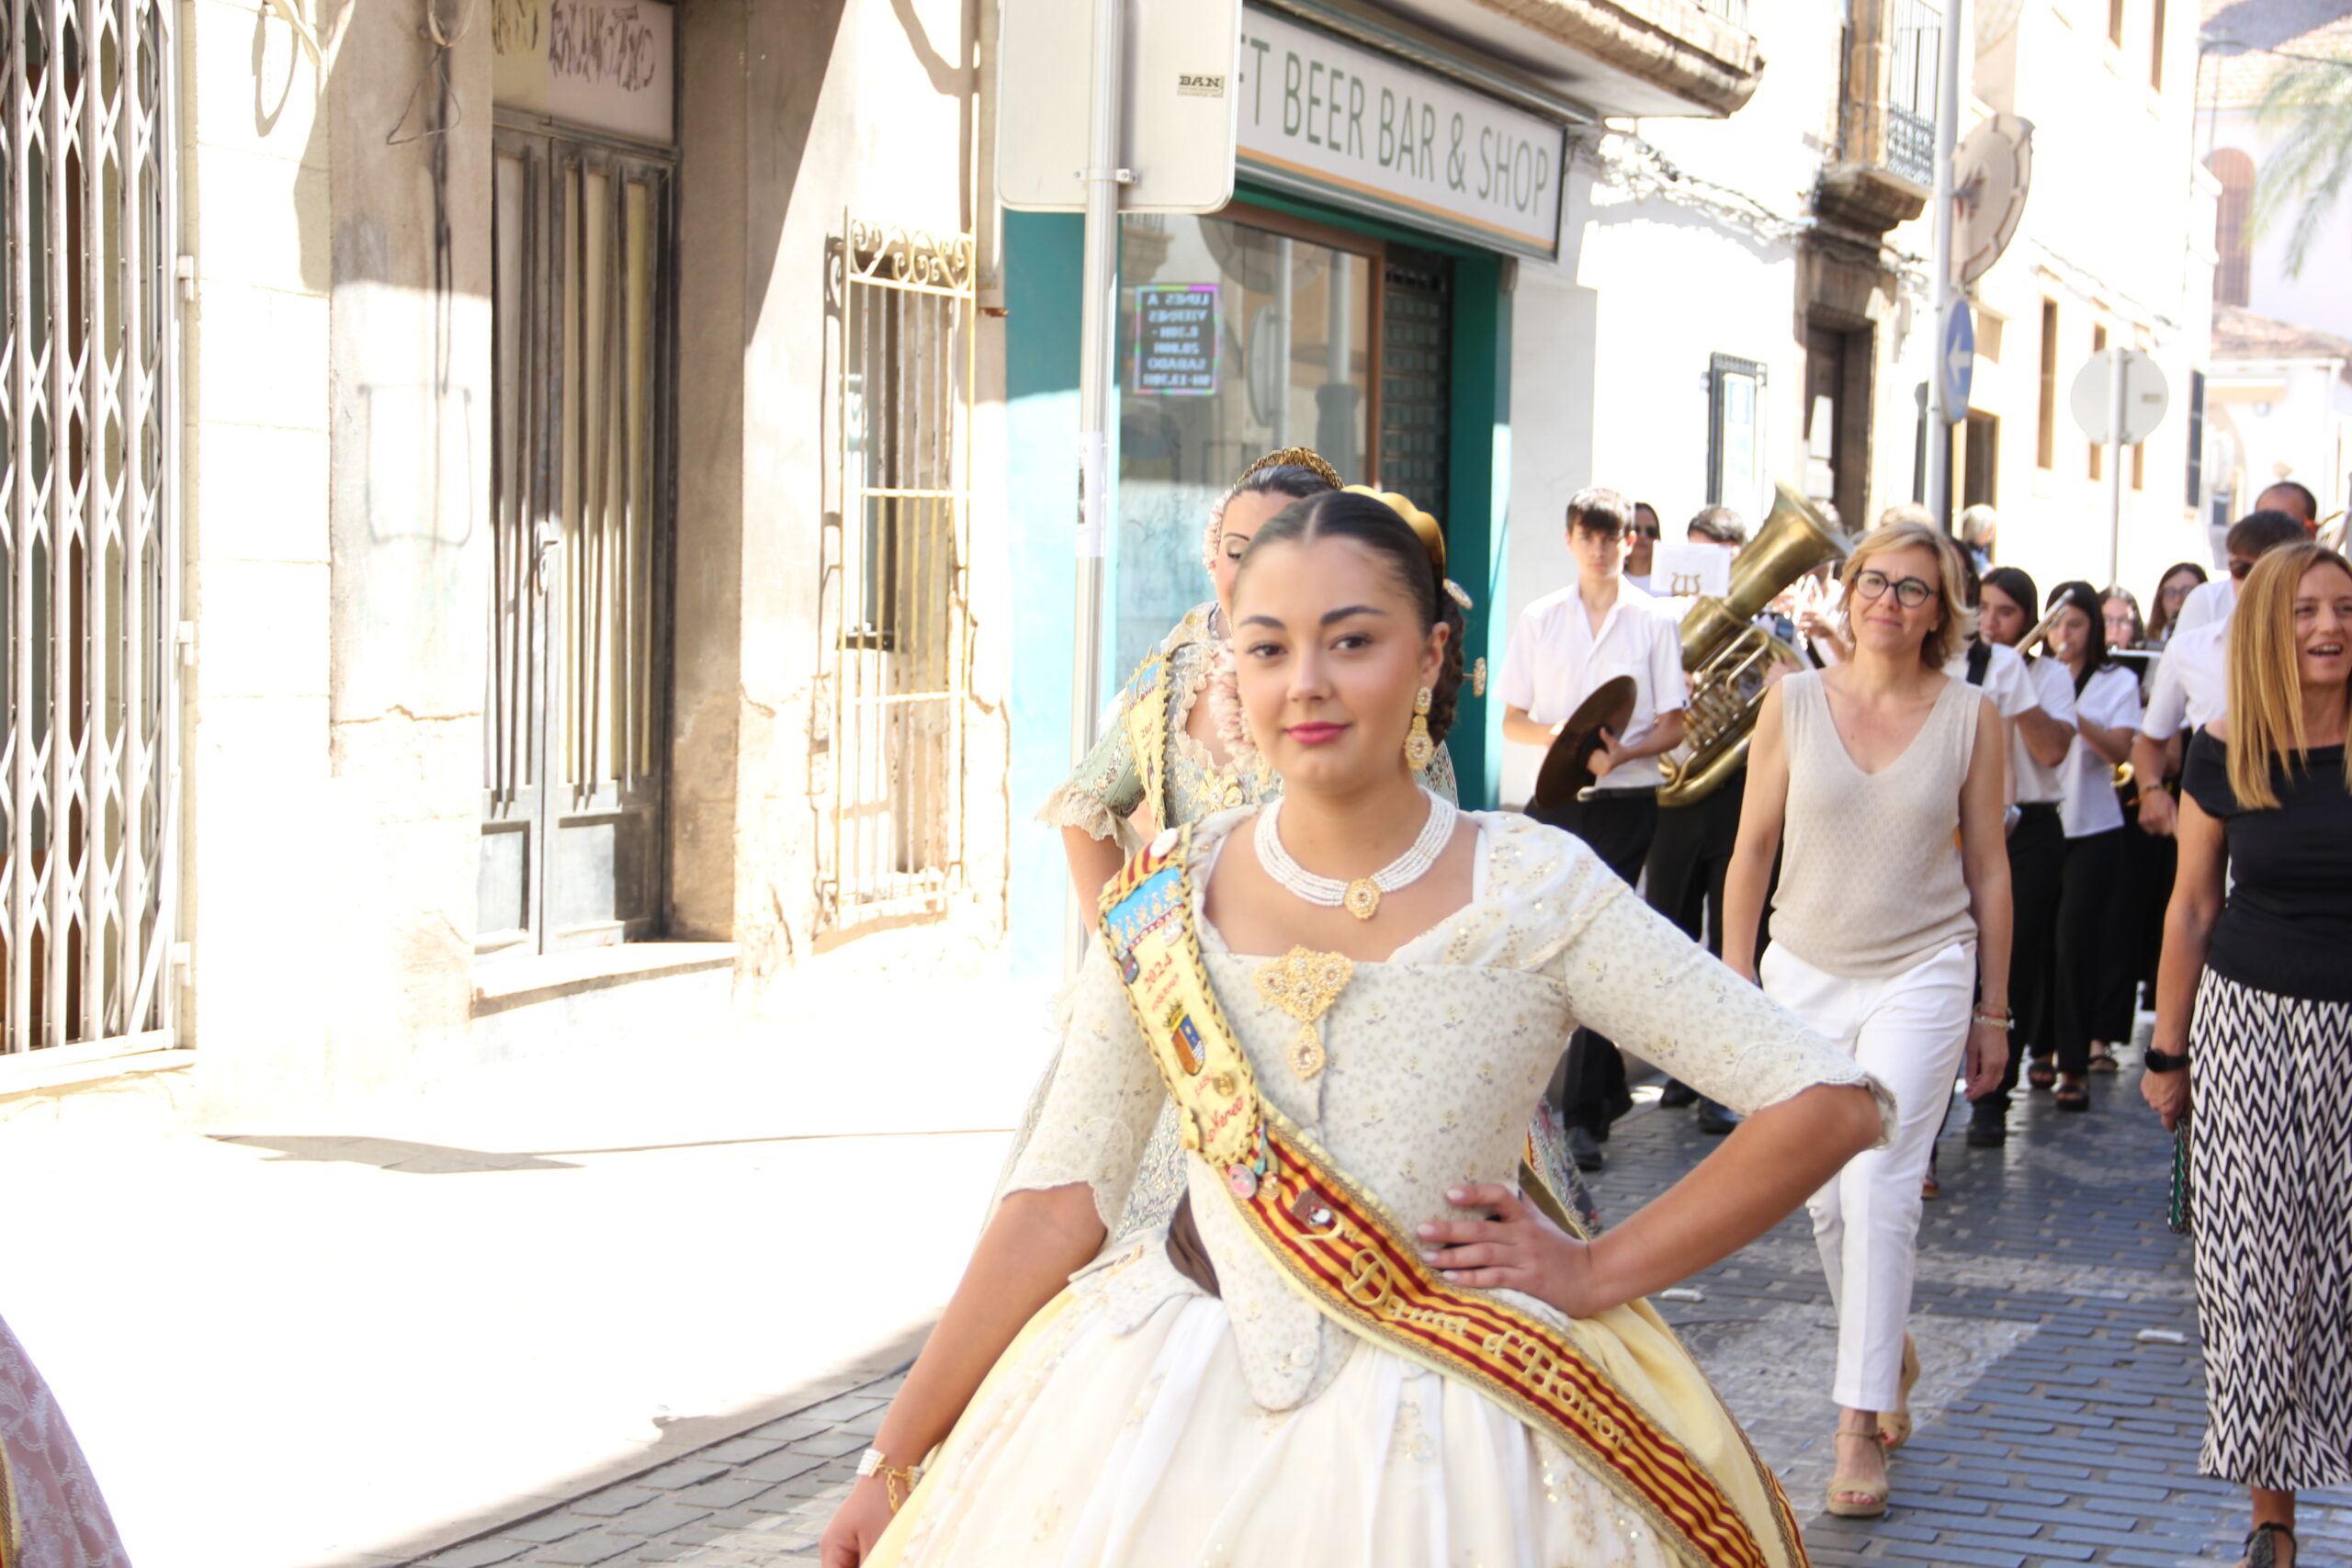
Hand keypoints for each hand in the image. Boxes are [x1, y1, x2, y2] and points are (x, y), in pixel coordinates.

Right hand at [820, 1477, 896, 1567]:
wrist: (893, 1467)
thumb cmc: (884, 1501)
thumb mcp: (879, 1542)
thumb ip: (872, 1566)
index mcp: (832, 1549)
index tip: (876, 1565)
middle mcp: (834, 1546)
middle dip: (867, 1567)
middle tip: (884, 1560)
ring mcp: (847, 1541)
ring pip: (854, 1565)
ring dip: (872, 1562)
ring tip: (888, 1555)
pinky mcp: (861, 1537)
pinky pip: (863, 1558)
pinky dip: (875, 1560)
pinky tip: (889, 1555)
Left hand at [1416, 1184, 1614, 1317]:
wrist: (1593, 1277)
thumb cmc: (1560, 1248)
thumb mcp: (1542, 1221)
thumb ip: (1521, 1203)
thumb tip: (1506, 1174)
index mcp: (1525, 1218)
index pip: (1499, 1196)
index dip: (1475, 1193)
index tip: (1448, 1192)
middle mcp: (1524, 1236)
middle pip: (1482, 1229)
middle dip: (1449, 1229)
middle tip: (1420, 1228)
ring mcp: (1527, 1259)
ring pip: (1485, 1254)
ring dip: (1454, 1256)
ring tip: (1428, 1256)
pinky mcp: (1530, 1282)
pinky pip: (1496, 1278)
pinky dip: (1472, 1278)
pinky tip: (1452, 1278)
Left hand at [1591, 725, 1636, 778]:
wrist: (1625, 756)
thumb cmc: (1618, 748)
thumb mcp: (1613, 742)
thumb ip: (1606, 736)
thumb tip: (1602, 729)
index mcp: (1609, 762)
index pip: (1595, 756)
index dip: (1596, 752)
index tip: (1603, 752)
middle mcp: (1607, 768)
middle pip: (1592, 761)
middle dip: (1594, 756)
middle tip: (1603, 755)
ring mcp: (1605, 772)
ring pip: (1592, 765)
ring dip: (1593, 761)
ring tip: (1602, 758)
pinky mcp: (1604, 773)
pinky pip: (1593, 769)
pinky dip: (1593, 765)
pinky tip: (1598, 762)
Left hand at [1961, 1019, 2009, 1101]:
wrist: (1993, 1019)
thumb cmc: (1979, 1032)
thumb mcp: (1971, 1050)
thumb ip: (1971, 1068)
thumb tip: (1970, 1083)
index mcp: (1991, 1063)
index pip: (1985, 1086)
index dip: (1976, 1094)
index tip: (1968, 1097)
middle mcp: (2000, 1064)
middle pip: (1992, 1085)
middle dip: (1980, 1091)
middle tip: (1968, 1091)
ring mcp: (2004, 1061)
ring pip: (1996, 1080)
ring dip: (1985, 1084)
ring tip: (1972, 1084)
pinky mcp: (2005, 1057)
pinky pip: (1998, 1073)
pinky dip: (1990, 1077)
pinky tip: (1980, 1075)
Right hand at [2137, 786, 2177, 836]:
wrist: (2150, 792)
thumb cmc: (2164, 799)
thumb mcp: (2173, 807)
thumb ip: (2175, 820)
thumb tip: (2177, 831)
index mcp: (2162, 816)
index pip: (2167, 832)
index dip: (2170, 829)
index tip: (2170, 825)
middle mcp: (2152, 819)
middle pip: (2161, 833)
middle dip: (2164, 828)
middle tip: (2164, 820)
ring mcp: (2145, 820)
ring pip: (2154, 832)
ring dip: (2157, 828)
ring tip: (2158, 818)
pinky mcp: (2140, 821)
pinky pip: (2148, 829)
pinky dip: (2151, 826)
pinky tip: (2152, 818)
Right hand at [2142, 1063, 2191, 1130]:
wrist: (2167, 1059)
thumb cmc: (2182, 1076)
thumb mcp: (2189, 1093)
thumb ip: (2187, 1108)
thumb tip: (2187, 1115)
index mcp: (2168, 1110)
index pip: (2169, 1125)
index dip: (2173, 1127)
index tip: (2176, 1126)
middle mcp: (2156, 1106)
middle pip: (2164, 1111)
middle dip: (2170, 1106)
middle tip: (2178, 1095)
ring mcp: (2148, 1096)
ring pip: (2157, 1101)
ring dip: (2162, 1097)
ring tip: (2170, 1085)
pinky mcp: (2143, 1087)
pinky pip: (2151, 1093)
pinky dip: (2156, 1089)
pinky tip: (2163, 1080)